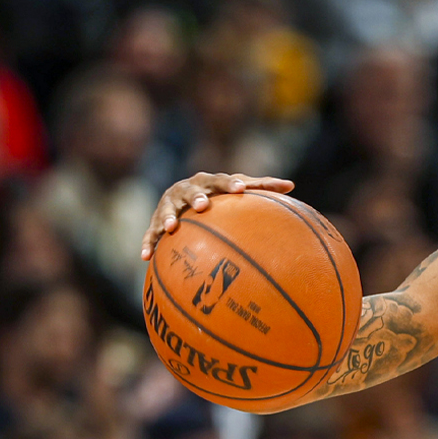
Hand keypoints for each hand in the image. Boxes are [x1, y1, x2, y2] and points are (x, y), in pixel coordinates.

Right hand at [141, 173, 295, 259]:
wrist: (185, 196)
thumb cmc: (219, 194)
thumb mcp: (238, 189)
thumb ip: (262, 188)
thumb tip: (291, 185)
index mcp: (209, 182)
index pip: (222, 181)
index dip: (231, 184)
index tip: (241, 189)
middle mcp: (187, 189)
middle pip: (191, 191)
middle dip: (196, 197)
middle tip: (203, 205)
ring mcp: (170, 204)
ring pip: (167, 209)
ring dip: (168, 217)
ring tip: (172, 227)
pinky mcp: (157, 220)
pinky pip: (150, 233)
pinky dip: (148, 243)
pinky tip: (145, 258)